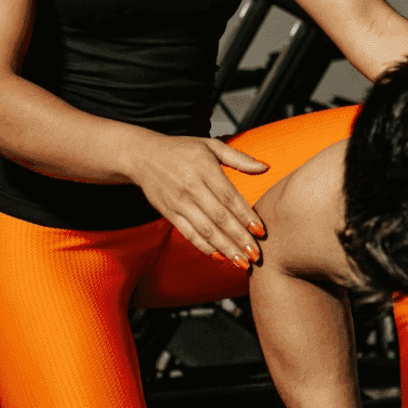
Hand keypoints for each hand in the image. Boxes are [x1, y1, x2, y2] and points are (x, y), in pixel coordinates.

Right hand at [123, 134, 267, 264]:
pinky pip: (188, 233)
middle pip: (219, 217)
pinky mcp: (169, 213)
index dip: (245, 215)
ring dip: (225, 248)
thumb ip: (238, 157)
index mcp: (204, 168)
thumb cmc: (182, 149)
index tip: (260, 231)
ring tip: (241, 262)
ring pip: (205, 230)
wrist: (143, 156)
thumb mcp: (210, 145)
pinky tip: (219, 256)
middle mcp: (191, 187)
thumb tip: (264, 167)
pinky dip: (204, 247)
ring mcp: (178, 202)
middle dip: (239, 238)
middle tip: (255, 255)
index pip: (229, 196)